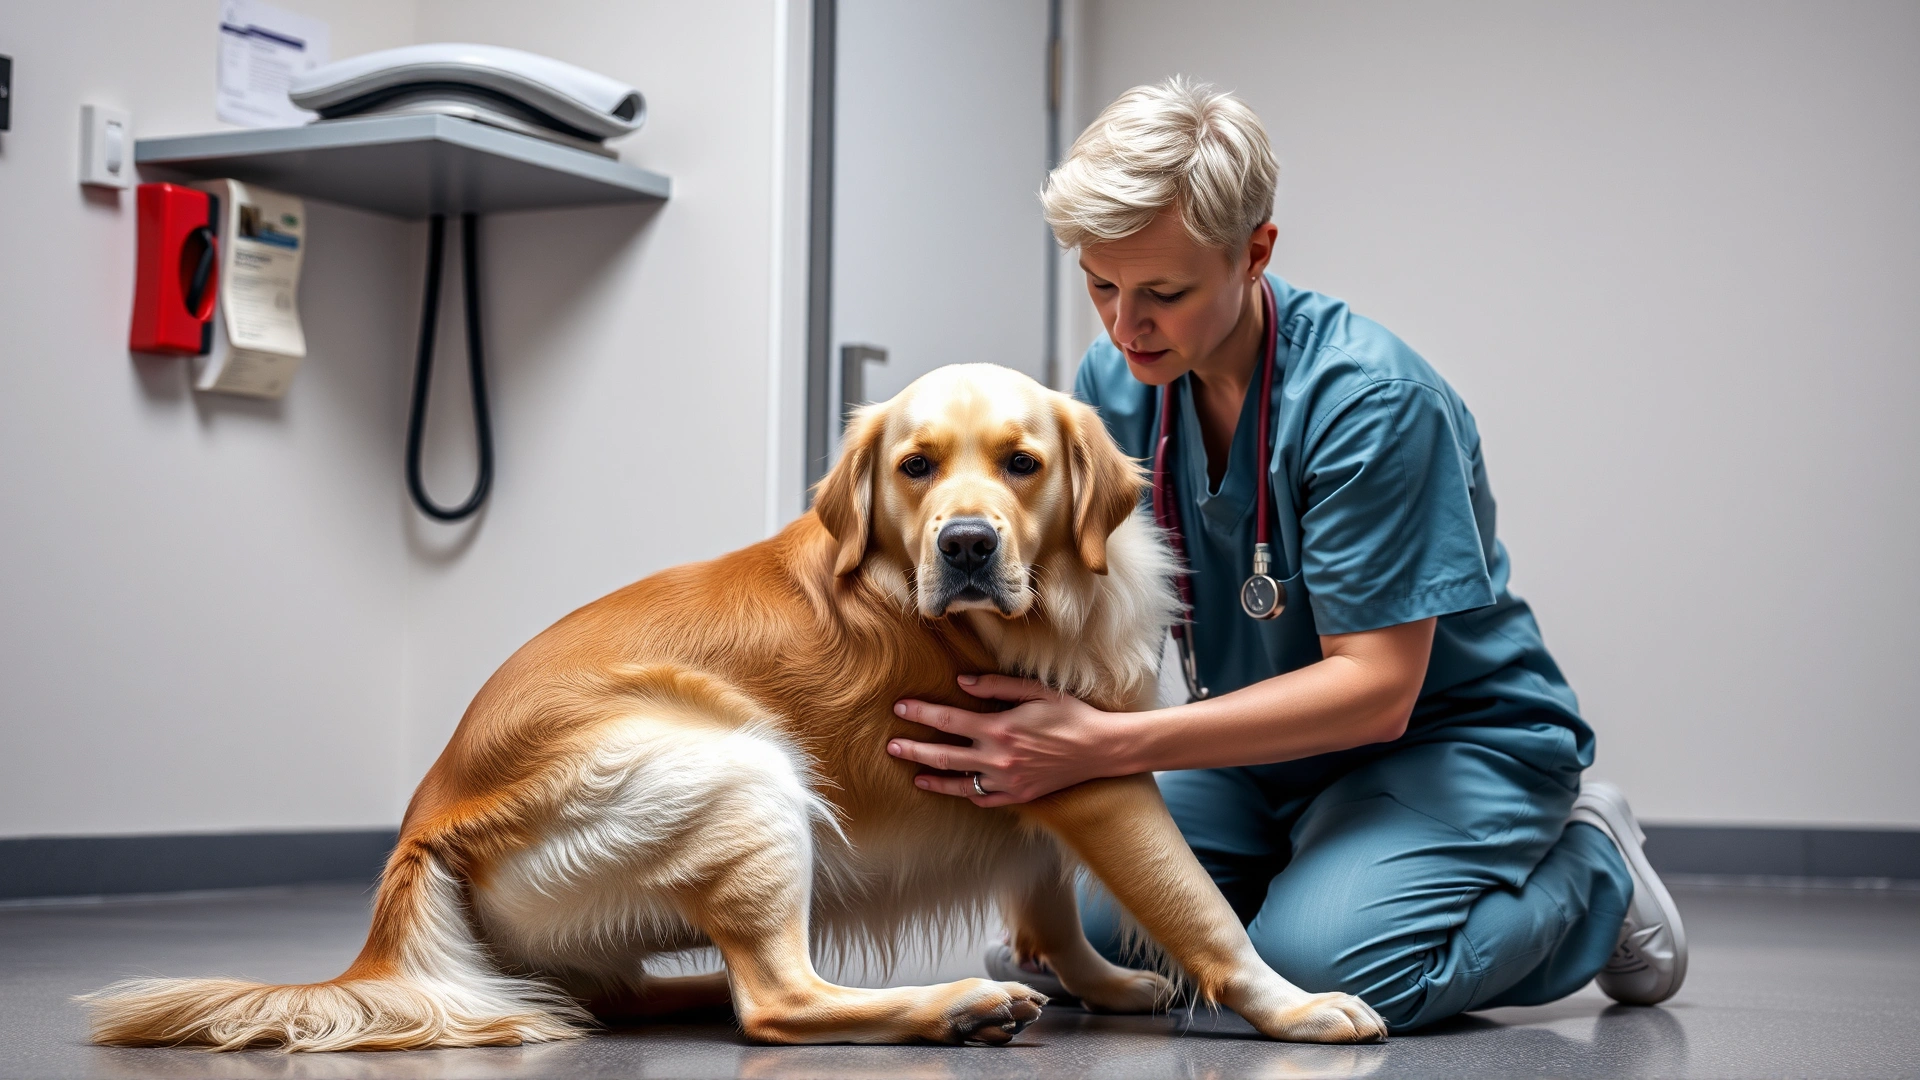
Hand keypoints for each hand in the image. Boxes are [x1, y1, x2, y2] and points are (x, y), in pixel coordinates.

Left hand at [887, 675, 1126, 806]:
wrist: (1100, 749)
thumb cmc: (1070, 715)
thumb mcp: (1035, 691)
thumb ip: (995, 687)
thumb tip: (961, 684)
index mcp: (999, 728)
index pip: (948, 719)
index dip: (921, 712)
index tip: (900, 707)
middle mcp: (998, 759)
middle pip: (944, 755)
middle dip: (914, 749)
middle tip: (891, 746)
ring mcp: (1007, 782)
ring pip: (959, 783)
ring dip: (934, 778)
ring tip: (914, 774)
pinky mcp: (1018, 797)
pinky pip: (984, 799)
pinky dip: (967, 794)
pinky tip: (955, 788)